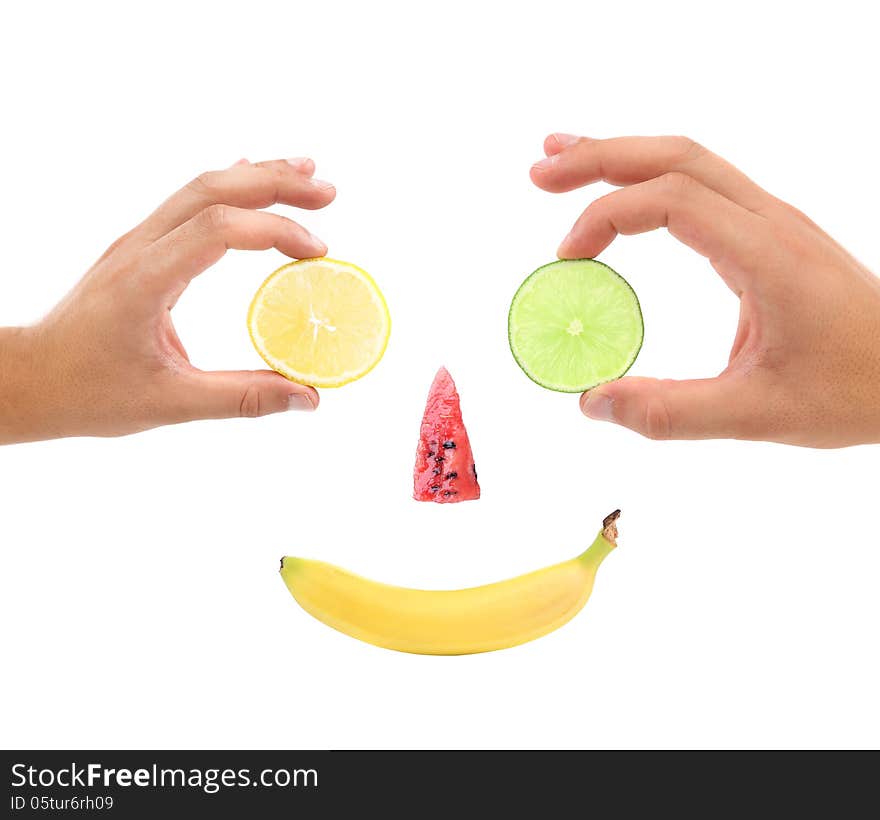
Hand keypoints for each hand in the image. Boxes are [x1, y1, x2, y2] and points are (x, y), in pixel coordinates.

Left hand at [0, 158, 334, 444]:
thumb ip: (243, 398)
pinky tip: (249, 178)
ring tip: (305, 176)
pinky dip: (228, 189)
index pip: (218, 229)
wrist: (31, 379)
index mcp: (144, 280)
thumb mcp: (169, 404)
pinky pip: (187, 204)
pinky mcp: (140, 250)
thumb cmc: (87, 392)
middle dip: (275, 184)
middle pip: (212, 190)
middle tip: (328, 193)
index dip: (275, 230)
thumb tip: (307, 398)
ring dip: (255, 177)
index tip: (318, 253)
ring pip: (200, 188)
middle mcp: (139, 248)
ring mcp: (136, 243)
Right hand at [531, 135, 879, 447]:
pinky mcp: (771, 235)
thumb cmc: (856, 390)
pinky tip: (627, 198)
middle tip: (540, 171)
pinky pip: (704, 186)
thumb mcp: (761, 415)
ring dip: (625, 156)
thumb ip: (672, 414)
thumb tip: (593, 403)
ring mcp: (774, 222)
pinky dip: (653, 179)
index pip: (671, 200)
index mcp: (767, 253)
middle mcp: (771, 221)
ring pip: (691, 161)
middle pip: (677, 156)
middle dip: (602, 156)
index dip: (607, 216)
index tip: (568, 259)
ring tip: (566, 162)